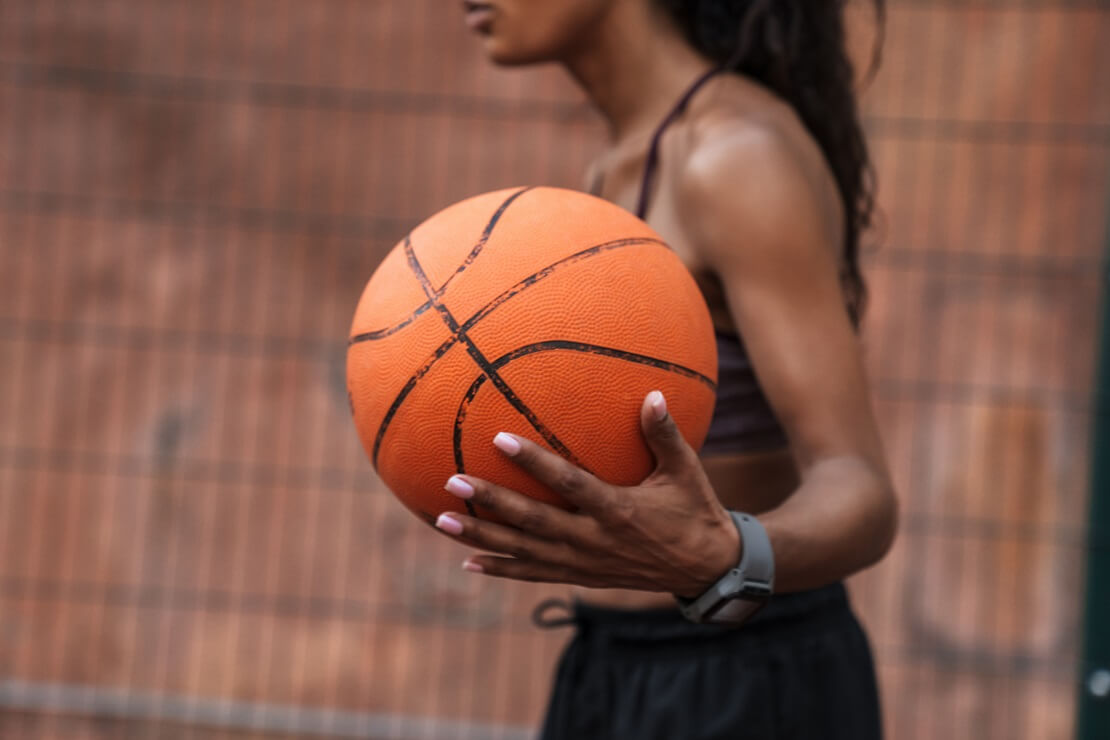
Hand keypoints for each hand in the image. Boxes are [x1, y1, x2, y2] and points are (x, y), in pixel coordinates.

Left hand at [433, 391, 741, 597]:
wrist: (705, 568)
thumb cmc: (694, 511)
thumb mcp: (686, 471)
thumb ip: (664, 433)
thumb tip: (652, 393)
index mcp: (617, 510)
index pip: (567, 483)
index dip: (532, 462)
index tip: (498, 439)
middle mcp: (594, 540)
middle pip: (532, 521)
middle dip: (490, 502)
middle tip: (451, 482)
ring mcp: (583, 564)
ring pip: (523, 551)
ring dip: (481, 537)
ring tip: (442, 521)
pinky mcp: (580, 577)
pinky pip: (533, 574)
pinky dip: (501, 569)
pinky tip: (468, 563)